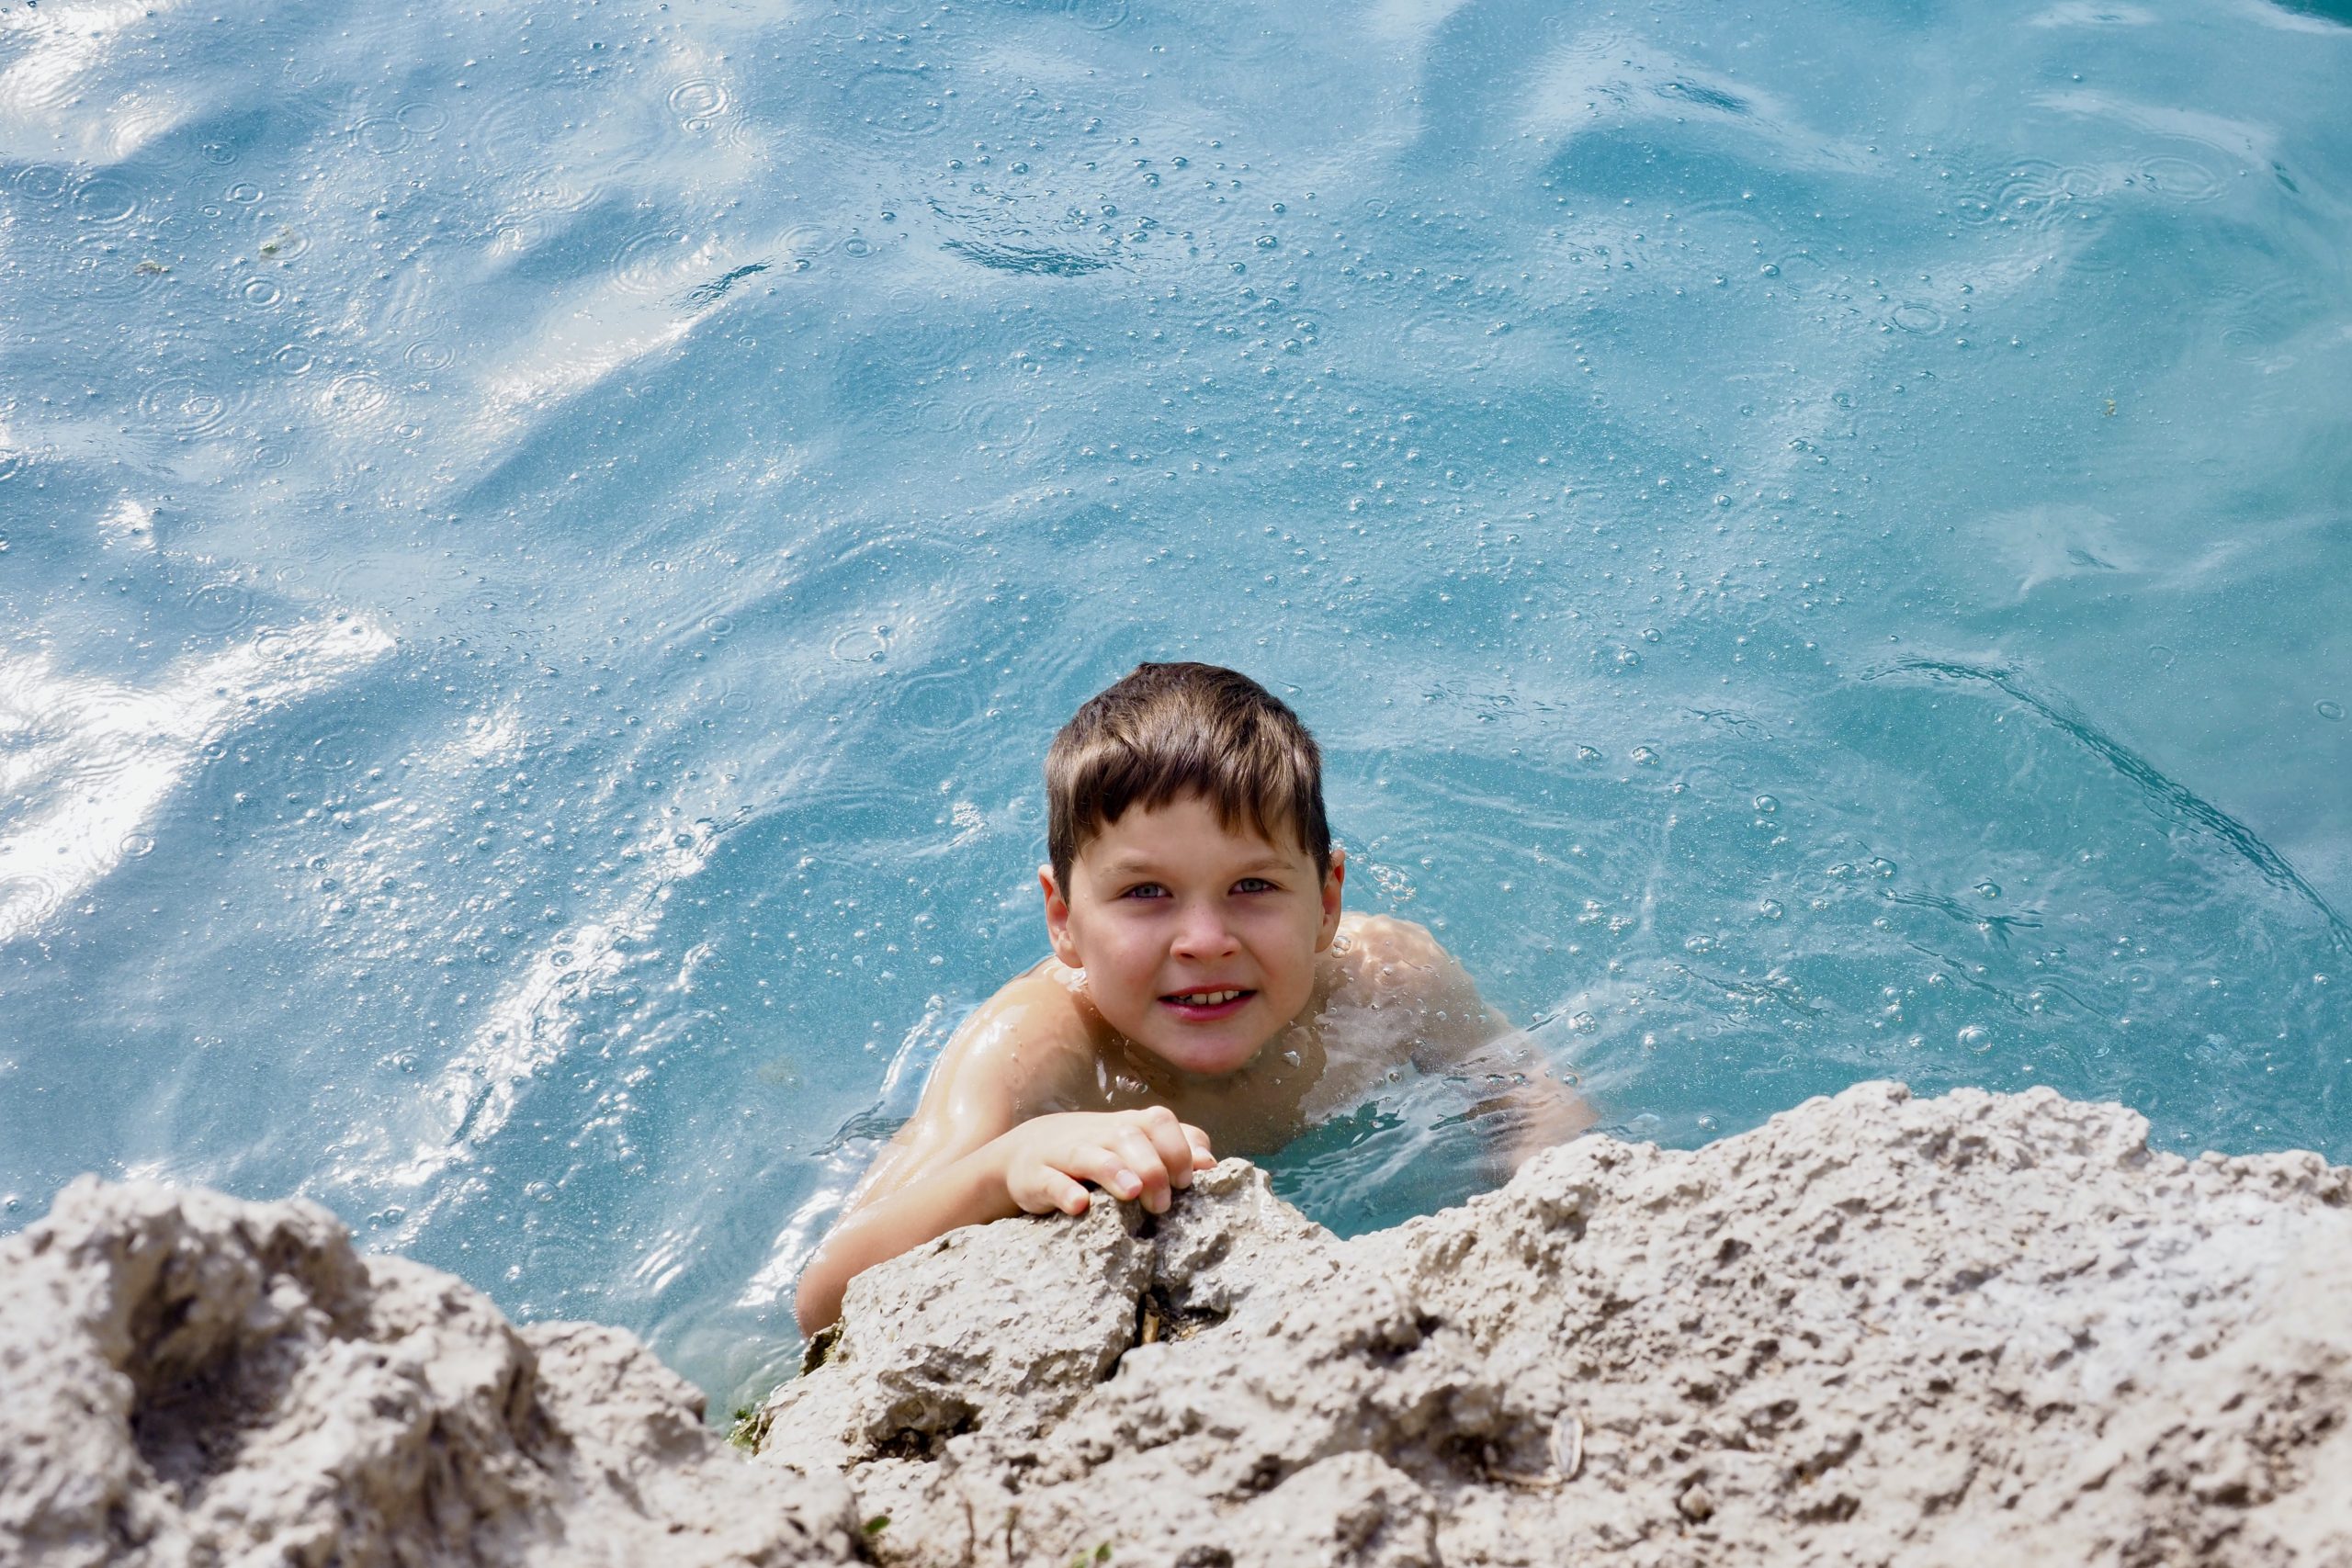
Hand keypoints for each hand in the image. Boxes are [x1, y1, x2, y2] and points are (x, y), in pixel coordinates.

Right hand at [993, 1107, 1214, 1216]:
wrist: (1026, 1152)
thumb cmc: (1095, 1153)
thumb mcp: (1134, 1146)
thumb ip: (1174, 1149)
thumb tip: (1211, 1163)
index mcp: (1126, 1126)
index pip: (1159, 1122)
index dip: (1178, 1148)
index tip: (1188, 1181)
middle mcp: (1097, 1134)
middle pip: (1128, 1136)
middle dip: (1152, 1168)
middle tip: (1164, 1204)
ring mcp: (1064, 1153)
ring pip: (1090, 1155)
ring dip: (1114, 1170)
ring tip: (1133, 1192)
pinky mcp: (1036, 1177)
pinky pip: (1050, 1181)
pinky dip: (1064, 1191)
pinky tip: (1079, 1205)